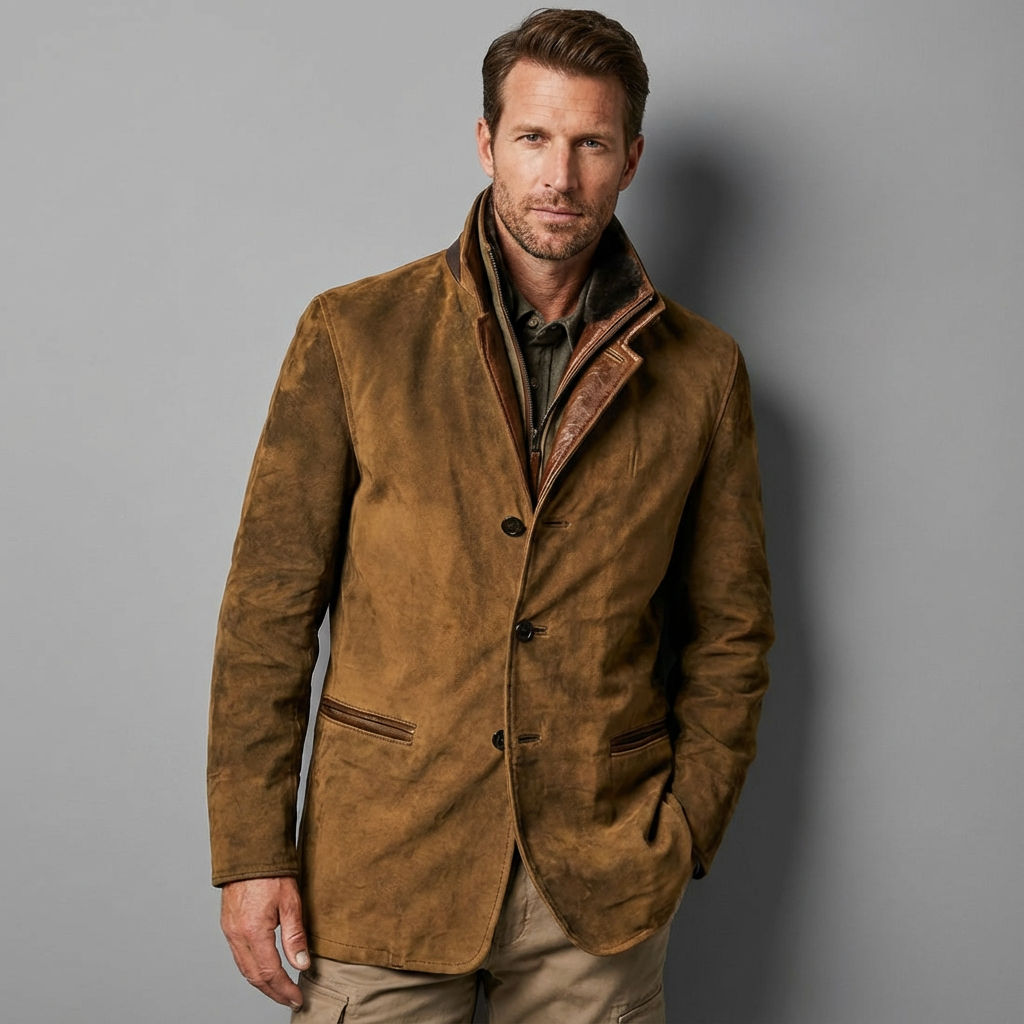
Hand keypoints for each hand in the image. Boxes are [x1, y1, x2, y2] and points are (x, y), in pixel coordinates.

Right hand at [220, 876, 309, 1010]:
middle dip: (273, 992)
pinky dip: (252, 969)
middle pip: (254, 976)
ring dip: (262, 983)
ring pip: (244, 968)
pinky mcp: (228, 925)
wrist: (249, 851)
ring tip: (280, 990)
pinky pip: (239, 956)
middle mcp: (237, 935)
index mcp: (253, 931)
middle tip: (291, 999)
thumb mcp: (291, 902)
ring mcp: (230, 931)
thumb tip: (301, 966)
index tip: (298, 998)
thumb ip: (295, 936)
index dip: (284, 989)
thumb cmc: (272, 872)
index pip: (269, 972)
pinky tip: (264, 970)